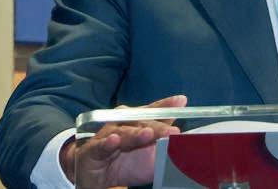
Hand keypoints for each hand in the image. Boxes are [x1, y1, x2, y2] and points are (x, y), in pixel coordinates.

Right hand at [60, 94, 187, 188]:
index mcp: (138, 120)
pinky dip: (108, 142)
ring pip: (124, 132)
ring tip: (148, 134)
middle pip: (143, 122)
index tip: (181, 101)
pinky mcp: (94, 149)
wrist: (95, 175)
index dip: (166, 105)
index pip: (154, 111)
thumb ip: (164, 144)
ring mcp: (108, 133)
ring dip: (136, 134)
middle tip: (173, 132)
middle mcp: (124, 122)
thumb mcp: (149, 154)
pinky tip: (115, 140)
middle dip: (158, 126)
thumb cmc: (126, 160)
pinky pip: (101, 145)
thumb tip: (183, 138)